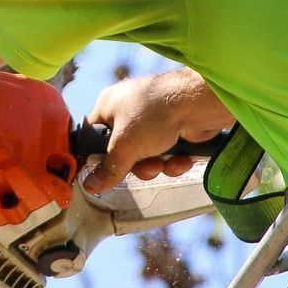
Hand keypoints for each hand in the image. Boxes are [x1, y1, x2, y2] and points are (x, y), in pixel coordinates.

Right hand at [82, 67, 232, 193]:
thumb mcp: (124, 146)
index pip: (94, 136)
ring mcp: (153, 121)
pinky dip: (173, 161)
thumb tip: (89, 185)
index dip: (98, 156)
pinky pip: (166, 154)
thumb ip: (108, 169)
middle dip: (135, 166)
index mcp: (108, 106)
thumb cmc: (153, 114)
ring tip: (163, 162)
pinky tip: (181, 159)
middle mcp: (128, 110)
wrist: (198, 103)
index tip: (103, 174)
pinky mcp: (174, 130)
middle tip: (142, 165)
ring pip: (145, 157)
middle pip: (122, 152)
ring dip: (155, 166)